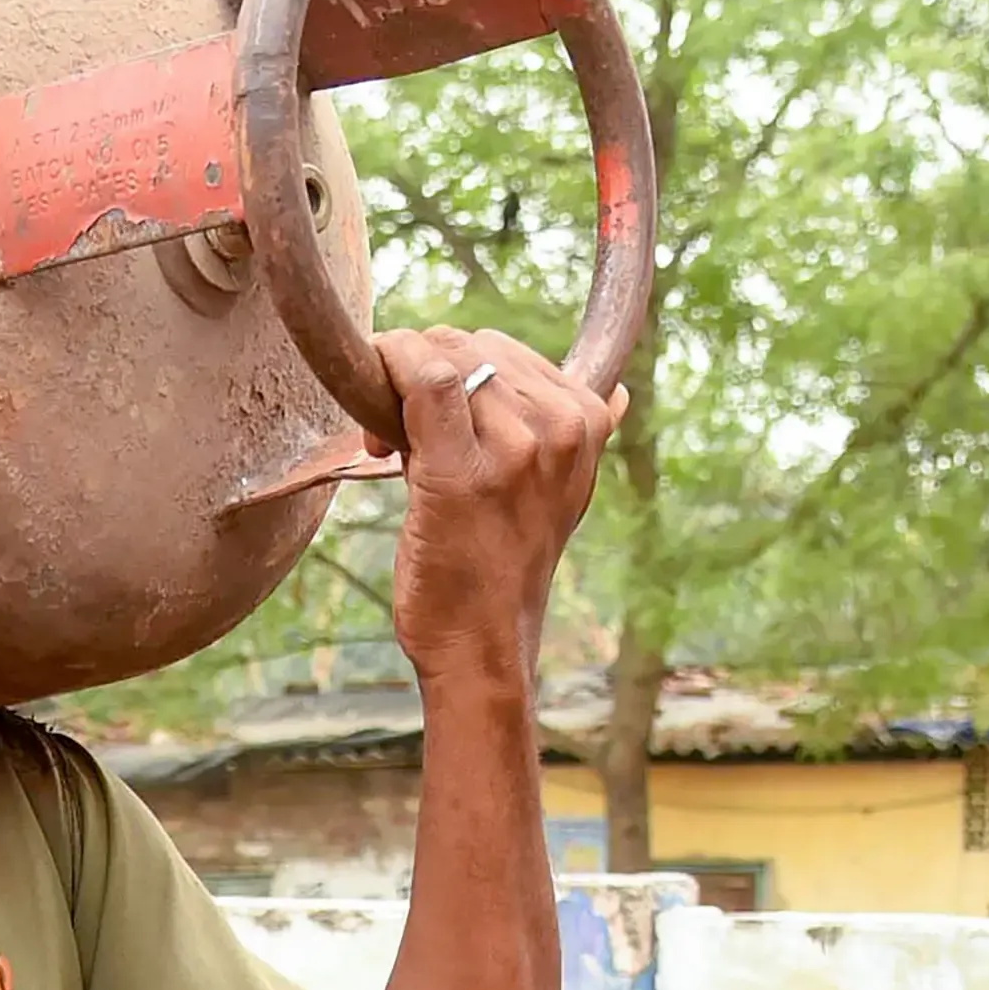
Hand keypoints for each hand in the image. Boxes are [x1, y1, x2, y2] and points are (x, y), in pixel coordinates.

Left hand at [380, 329, 614, 680]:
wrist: (483, 644)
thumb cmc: (502, 568)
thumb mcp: (559, 496)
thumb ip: (577, 439)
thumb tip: (616, 394)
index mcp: (587, 422)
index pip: (504, 349)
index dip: (453, 369)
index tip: (430, 416)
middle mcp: (560, 427)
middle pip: (466, 345)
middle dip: (420, 376)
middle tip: (398, 437)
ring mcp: (516, 446)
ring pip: (440, 357)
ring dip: (395, 388)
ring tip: (390, 451)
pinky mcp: (463, 469)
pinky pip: (423, 378)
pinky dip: (388, 370)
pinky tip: (372, 418)